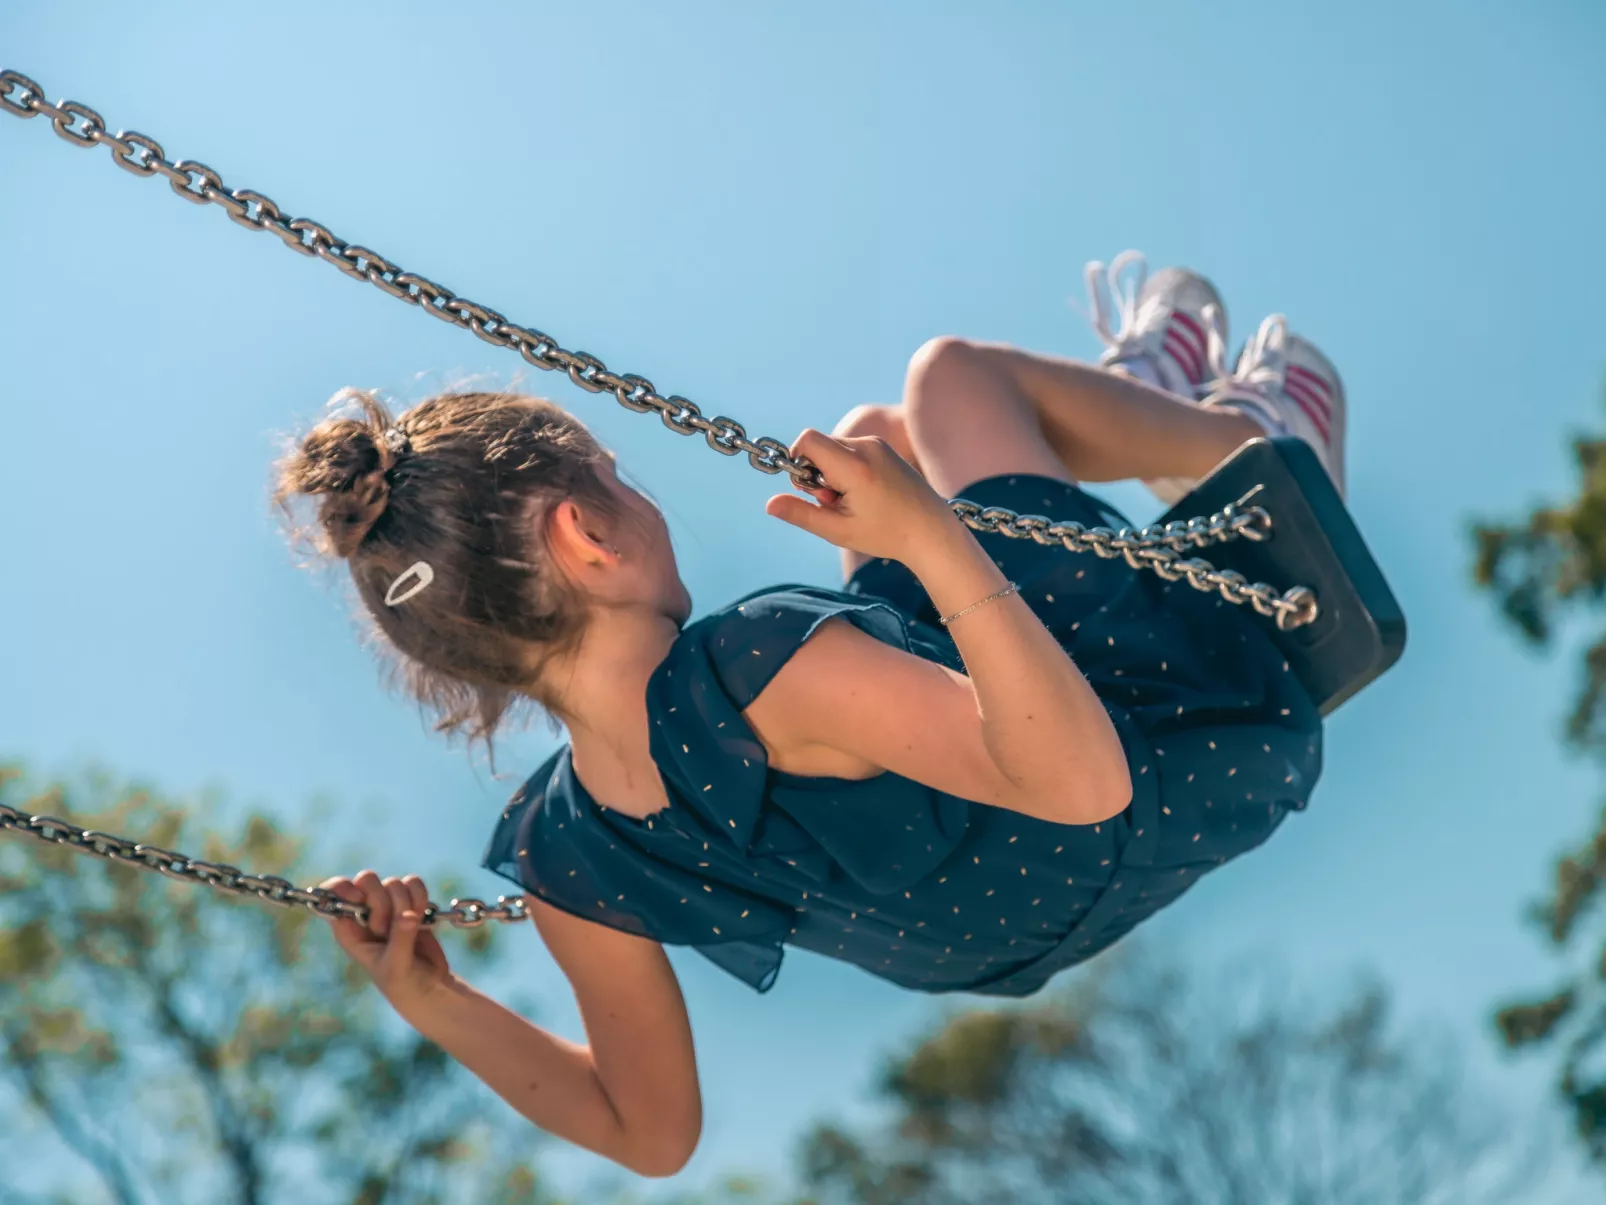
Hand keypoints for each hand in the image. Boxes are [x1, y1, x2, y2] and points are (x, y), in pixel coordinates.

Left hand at [320, 870, 452, 1017]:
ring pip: (393, 882)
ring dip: (405, 902)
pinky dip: (421, 896)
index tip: (358, 897)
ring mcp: (389, 905)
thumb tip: (409, 914)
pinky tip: (423, 917)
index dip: (343, 888)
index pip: (334, 893)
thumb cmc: (403, 984)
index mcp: (349, 929)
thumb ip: (400, 940)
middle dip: (381, 900)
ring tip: (410, 928)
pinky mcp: (411, 902)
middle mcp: (366, 913)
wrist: (429, 985)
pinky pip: (414, 883)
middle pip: (366, 880)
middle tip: (386, 928)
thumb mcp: (396, 967)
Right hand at [764, 430, 959, 563]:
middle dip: (815, 471)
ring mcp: (877, 444)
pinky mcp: (883, 447)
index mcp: (854, 466)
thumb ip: (801, 514)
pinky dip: (846, 468)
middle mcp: (866, 447)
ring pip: (834, 447)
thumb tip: (769, 504)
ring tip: (851, 500)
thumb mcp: (838, 530)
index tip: (807, 487)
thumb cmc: (885, 534)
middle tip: (833, 502)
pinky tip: (863, 493)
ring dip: (831, 471)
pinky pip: (850, 449)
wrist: (931, 530)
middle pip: (819, 444)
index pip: (808, 439)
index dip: (797, 459)